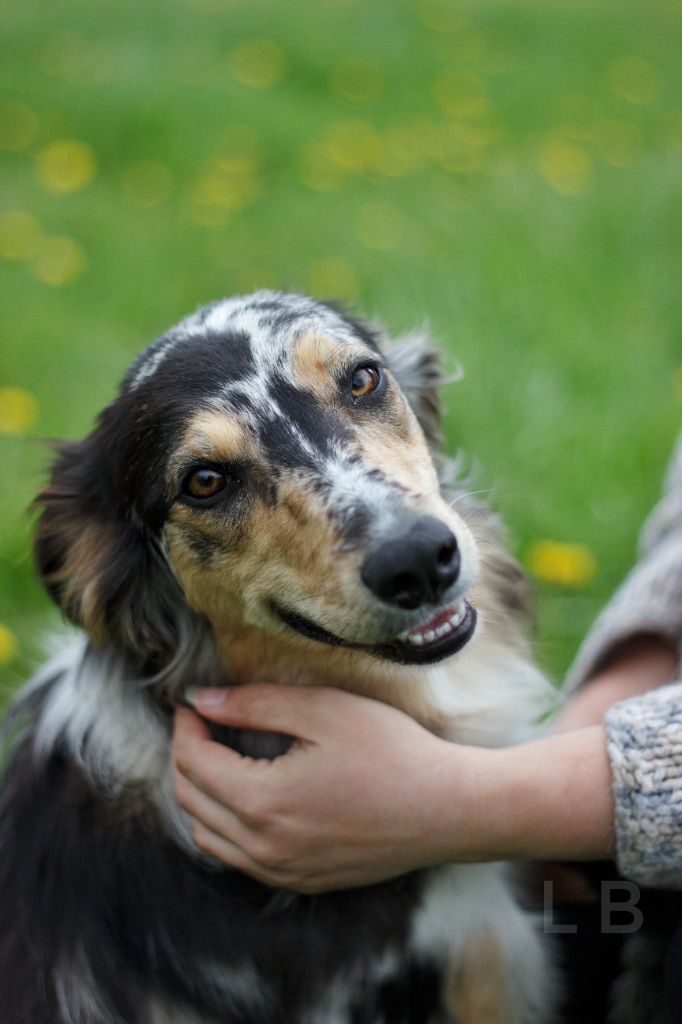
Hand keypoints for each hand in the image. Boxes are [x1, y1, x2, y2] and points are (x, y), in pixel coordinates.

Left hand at [172, 684, 467, 892]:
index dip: (185, 726)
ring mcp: (282, 871)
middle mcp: (263, 847)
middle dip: (186, 756)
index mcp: (262, 802)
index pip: (191, 762)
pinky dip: (224, 826)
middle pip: (190, 799)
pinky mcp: (302, 881)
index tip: (193, 702)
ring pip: (207, 836)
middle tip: (203, 723)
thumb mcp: (323, 710)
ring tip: (218, 755)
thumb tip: (200, 701)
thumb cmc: (391, 751)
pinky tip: (245, 797)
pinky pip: (238, 858)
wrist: (447, 809)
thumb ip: (254, 704)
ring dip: (200, 793)